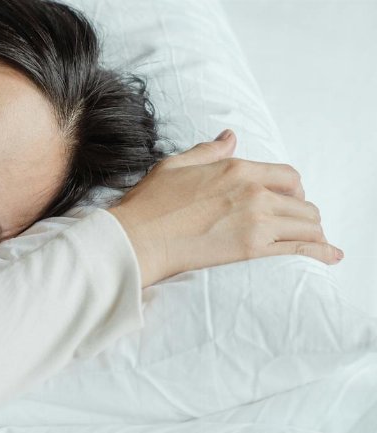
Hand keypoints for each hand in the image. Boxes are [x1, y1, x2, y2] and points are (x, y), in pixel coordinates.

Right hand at [109, 129, 342, 286]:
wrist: (137, 239)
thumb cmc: (149, 205)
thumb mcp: (175, 165)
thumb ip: (208, 152)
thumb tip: (229, 138)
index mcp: (237, 168)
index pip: (287, 176)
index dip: (294, 189)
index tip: (290, 199)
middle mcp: (254, 191)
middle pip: (302, 202)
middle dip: (303, 213)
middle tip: (297, 225)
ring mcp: (256, 220)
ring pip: (306, 224)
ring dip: (312, 233)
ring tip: (313, 242)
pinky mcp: (252, 249)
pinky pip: (300, 248)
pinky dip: (320, 252)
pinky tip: (331, 256)